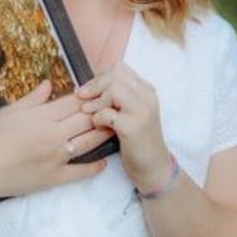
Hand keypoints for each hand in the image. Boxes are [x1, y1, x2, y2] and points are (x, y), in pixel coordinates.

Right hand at [0, 80, 110, 196]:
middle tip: (114, 109)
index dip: (90, 97)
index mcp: (43, 116)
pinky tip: (103, 161)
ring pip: (90, 142)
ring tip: (115, 129)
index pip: (75, 102)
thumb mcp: (11, 111)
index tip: (99, 94)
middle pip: (87, 119)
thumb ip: (33, 98)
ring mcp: (57, 156)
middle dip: (102, 112)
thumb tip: (50, 83)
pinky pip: (81, 172)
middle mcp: (54, 134)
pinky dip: (95, 167)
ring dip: (104, 135)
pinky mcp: (56, 177)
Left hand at [76, 65, 172, 190]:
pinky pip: (107, 113)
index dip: (100, 77)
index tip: (88, 90)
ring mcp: (142, 112)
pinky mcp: (133, 128)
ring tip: (90, 113)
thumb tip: (88, 87)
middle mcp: (147, 97)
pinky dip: (97, 118)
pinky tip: (98, 126)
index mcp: (146, 91)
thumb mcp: (131, 113)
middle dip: (95, 86)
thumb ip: (118, 98)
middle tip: (83, 98)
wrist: (153, 167)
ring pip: (113, 89)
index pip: (119, 69)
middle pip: (115, 75)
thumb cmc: (137, 141)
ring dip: (96, 101)